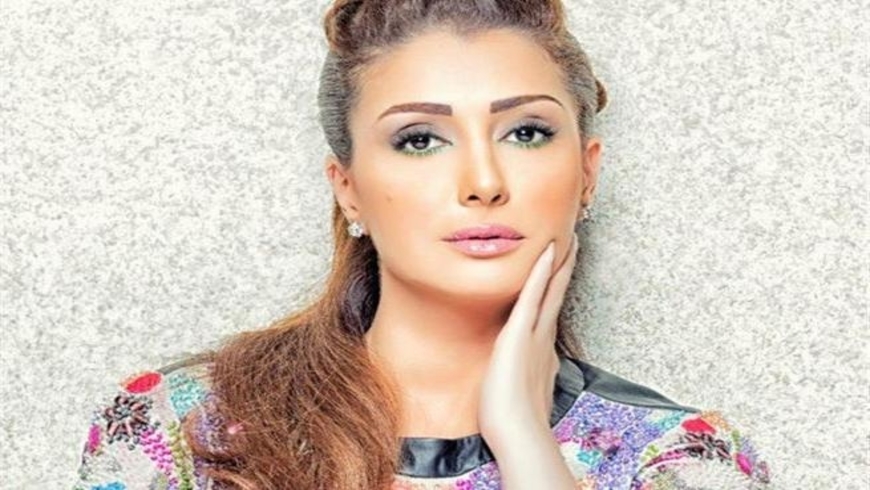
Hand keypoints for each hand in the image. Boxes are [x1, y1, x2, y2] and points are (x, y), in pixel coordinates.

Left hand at [478, 233, 578, 452]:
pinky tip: (546, 252)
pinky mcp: (520, 334)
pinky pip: (531, 296)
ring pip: (549, 291)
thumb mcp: (521, 394)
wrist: (517, 433)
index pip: (548, 313)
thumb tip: (526, 377)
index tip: (560, 275)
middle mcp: (543, 340)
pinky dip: (539, 272)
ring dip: (558, 264)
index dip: (555, 292)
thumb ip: (525, 380)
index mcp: (540, 353)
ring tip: (567, 240)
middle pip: (556, 297)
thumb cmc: (513, 421)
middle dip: (564, 271)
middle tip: (573, 246)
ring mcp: (534, 335)